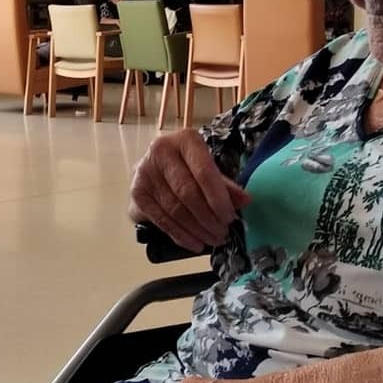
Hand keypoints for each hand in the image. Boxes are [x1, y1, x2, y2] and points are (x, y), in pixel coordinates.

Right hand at [128, 130, 249, 252]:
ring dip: (197, 229)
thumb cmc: (186, 165)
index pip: (204, 172)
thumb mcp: (207, 167)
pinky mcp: (137, 193)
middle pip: (188, 193)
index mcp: (185, 140)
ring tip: (212, 239)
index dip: (218, 199)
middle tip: (222, 233)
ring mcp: (145, 173)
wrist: (154, 165)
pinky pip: (162, 220)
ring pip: (175, 209)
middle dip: (208, 218)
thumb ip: (224, 184)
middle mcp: (160, 152)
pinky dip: (181, 235)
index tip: (229, 217)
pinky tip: (194, 243)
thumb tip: (245, 201)